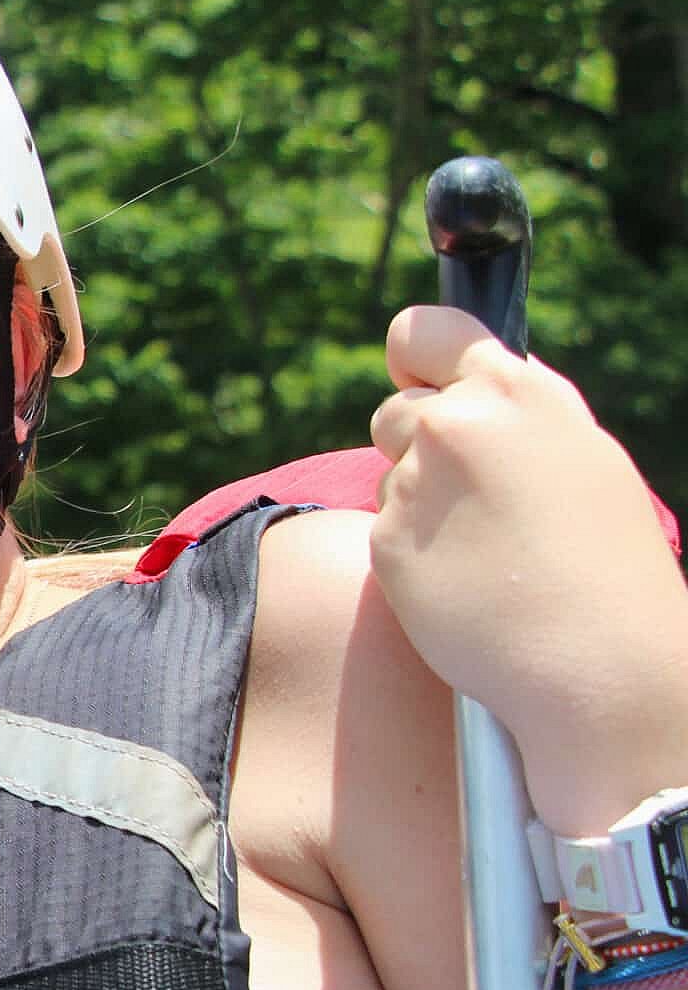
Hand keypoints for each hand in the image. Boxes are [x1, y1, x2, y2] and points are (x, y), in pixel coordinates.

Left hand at [368, 305, 687, 829]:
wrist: (602, 658)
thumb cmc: (606, 560)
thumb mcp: (581, 456)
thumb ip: (517, 413)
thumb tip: (468, 380)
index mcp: (516, 391)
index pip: (423, 332)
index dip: (415, 357)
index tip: (418, 377)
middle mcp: (456, 424)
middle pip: (393, 412)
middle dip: (416, 445)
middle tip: (475, 498)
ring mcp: (415, 482)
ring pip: (388, 476)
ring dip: (417, 502)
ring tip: (487, 549)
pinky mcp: (385, 540)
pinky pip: (383, 532)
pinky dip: (412, 554)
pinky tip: (467, 584)